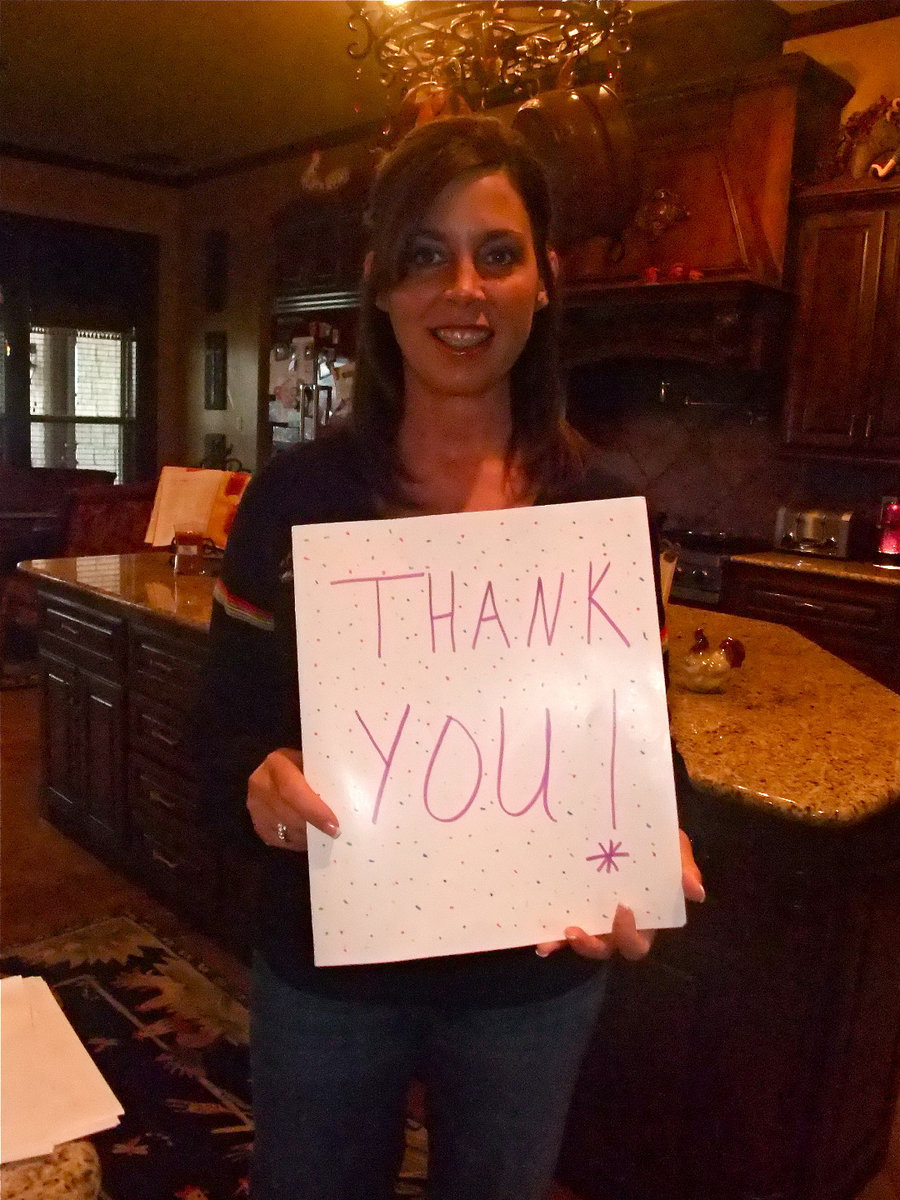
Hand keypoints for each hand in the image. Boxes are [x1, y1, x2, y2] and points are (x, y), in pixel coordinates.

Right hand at [247, 748, 339, 851]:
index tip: (334, 827)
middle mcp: (261, 783)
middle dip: (314, 828)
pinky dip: (299, 841)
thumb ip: (325, 776)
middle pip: (289, 815)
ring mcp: (255, 806)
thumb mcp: (313, 762)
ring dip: (308, 836)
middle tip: (337, 834)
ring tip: (326, 834)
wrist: (280, 771)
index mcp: (277, 763)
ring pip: (286, 831)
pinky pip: (281, 841)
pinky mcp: (258, 825)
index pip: (293, 791)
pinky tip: (310, 835)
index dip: (314, 811)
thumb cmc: (307, 766)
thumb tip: (352, 797)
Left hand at [535, 828, 704, 960]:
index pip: (637, 942)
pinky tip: (538, 936)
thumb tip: (696, 892)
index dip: (629, 934)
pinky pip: (558, 927)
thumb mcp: (673, 847)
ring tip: (556, 934)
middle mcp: (615, 923)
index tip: (621, 908)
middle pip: (606, 949)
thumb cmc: (654, 840)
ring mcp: (592, 915)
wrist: (627, 819)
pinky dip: (549, 935)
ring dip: (567, 943)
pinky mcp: (569, 905)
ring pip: (580, 941)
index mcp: (642, 917)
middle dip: (591, 946)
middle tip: (577, 929)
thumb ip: (683, 867)